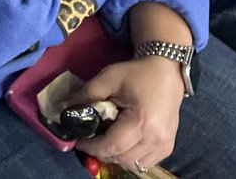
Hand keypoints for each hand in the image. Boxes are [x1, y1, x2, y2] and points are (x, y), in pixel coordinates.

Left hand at [70, 56, 185, 171]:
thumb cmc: (138, 74)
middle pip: (122, 159)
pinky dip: (131, 158)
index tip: (79, 141)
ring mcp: (164, 145)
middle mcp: (156, 138)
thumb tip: (67, 108)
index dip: (92, 147)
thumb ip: (87, 94)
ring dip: (117, 157)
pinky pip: (145, 163)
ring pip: (133, 164)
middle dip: (102, 153)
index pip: (112, 146)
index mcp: (142, 121)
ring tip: (107, 142)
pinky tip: (124, 144)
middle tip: (91, 140)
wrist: (167, 71)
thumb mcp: (109, 77)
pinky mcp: (168, 147)